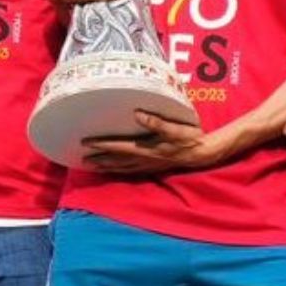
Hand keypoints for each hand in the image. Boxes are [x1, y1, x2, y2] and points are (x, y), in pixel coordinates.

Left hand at [82, 110, 225, 172]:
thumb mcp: (176, 128)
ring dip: (107, 167)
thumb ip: (157, 122)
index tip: (86, 142)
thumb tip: (137, 113)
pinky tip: (116, 170)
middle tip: (82, 159)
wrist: (203, 154)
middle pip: (117, 160)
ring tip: (93, 166)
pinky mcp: (154, 168)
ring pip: (122, 168)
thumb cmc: (190, 138)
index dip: (101, 144)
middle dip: (99, 159)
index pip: (119, 146)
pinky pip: (131, 171)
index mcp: (147, 149)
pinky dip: (120, 171)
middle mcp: (145, 159)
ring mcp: (149, 166)